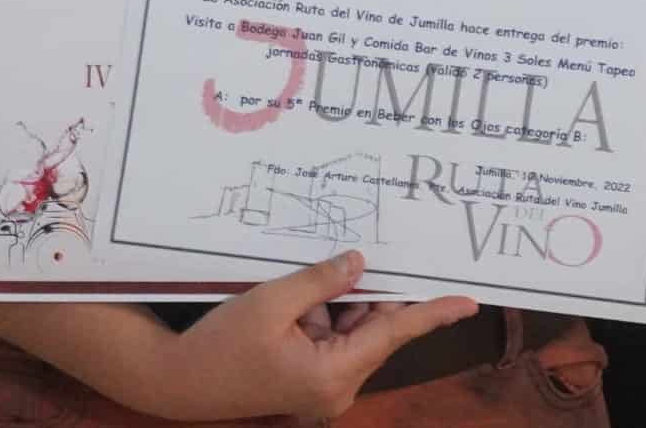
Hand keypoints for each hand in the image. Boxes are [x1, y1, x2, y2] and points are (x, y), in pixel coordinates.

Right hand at [168, 251, 476, 419]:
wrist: (176, 381)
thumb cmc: (221, 345)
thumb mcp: (271, 302)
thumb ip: (321, 281)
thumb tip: (361, 263)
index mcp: (334, 374)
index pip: (395, 334)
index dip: (432, 313)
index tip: (469, 301)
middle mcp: (336, 387)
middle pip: (372, 328)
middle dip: (362, 294)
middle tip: (356, 258)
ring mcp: (321, 386)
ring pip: (350, 331)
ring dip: (334, 304)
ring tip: (301, 287)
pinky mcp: (306, 379)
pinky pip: (330, 339)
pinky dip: (320, 315)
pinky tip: (295, 299)